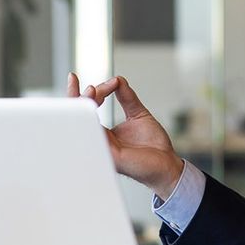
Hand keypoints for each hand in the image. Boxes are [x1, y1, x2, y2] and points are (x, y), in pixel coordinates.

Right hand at [67, 73, 183, 199]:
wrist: (167, 164)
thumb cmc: (154, 146)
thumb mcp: (139, 115)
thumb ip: (127, 98)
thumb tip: (118, 80)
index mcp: (103, 133)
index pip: (85, 112)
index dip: (84, 93)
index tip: (96, 80)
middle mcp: (99, 140)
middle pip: (77, 117)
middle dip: (79, 97)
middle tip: (91, 85)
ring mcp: (102, 148)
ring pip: (82, 125)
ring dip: (85, 104)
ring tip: (94, 90)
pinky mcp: (109, 154)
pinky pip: (93, 136)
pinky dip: (91, 120)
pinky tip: (92, 106)